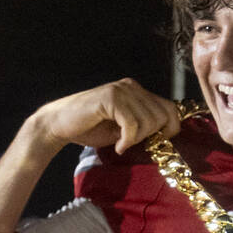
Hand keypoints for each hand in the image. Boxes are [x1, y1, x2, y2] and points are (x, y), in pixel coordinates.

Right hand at [27, 79, 179, 154]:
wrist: (60, 125)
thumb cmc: (91, 129)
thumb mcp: (124, 128)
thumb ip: (144, 126)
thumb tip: (169, 134)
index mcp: (137, 92)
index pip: (171, 107)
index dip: (171, 128)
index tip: (157, 143)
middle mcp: (131, 87)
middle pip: (163, 115)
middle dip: (152, 136)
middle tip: (133, 144)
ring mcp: (121, 90)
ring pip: (149, 120)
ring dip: (137, 139)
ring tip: (122, 144)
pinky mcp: (110, 97)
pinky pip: (132, 123)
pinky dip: (127, 140)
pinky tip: (118, 146)